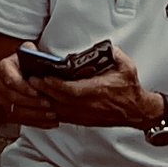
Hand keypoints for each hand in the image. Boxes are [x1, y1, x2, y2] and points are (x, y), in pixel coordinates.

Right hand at [0, 53, 65, 129]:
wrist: (23, 71)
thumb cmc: (28, 61)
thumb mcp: (30, 51)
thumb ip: (34, 53)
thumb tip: (44, 60)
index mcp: (2, 68)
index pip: (10, 80)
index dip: (24, 87)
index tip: (37, 91)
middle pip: (13, 97)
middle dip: (32, 102)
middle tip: (48, 103)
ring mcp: (3, 99)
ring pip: (17, 111)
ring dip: (36, 114)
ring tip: (52, 114)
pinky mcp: (9, 111)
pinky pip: (22, 121)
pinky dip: (37, 122)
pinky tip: (50, 122)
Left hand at [37, 45, 160, 128]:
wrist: (137, 111)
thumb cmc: (130, 88)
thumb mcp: (126, 65)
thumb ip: (114, 53)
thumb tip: (104, 46)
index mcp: (97, 91)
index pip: (71, 90)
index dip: (55, 85)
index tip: (43, 76)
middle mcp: (89, 105)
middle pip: (60, 100)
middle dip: (43, 90)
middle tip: (30, 79)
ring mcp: (85, 114)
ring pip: (59, 109)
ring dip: (45, 100)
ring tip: (32, 88)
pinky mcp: (84, 120)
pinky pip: (64, 116)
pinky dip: (52, 108)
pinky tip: (44, 100)